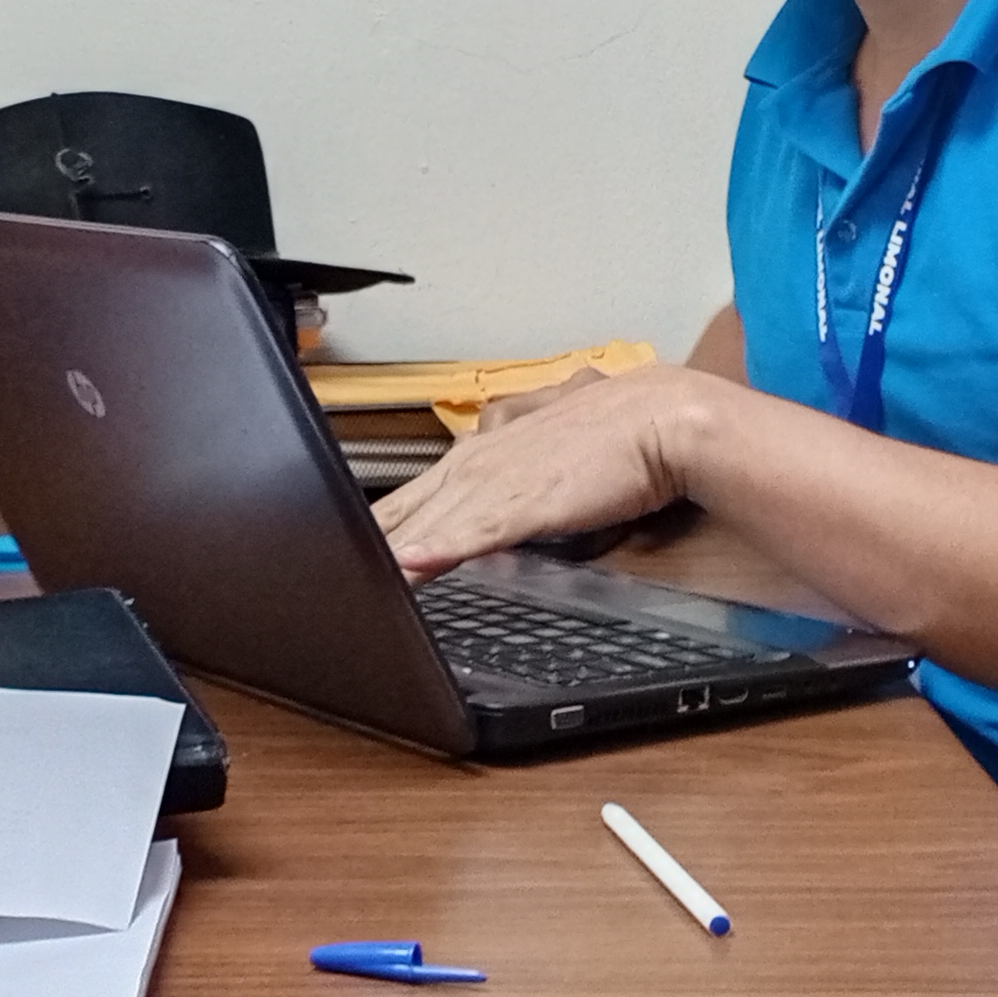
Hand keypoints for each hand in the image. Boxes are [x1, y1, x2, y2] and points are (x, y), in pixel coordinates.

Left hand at [370, 365, 718, 575]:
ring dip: (390, 549)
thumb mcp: (556, 445)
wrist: (667, 419)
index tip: (353, 546)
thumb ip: (522, 460)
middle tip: (330, 571)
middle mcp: (482, 460)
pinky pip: (474, 530)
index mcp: (488, 449)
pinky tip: (412, 565)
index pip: (418, 490)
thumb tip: (507, 471)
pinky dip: (440, 547)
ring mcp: (501, 481)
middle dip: (369, 538)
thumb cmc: (622, 432)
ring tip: (353, 577)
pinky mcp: (527, 502)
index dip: (382, 522)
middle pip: (408, 506)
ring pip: (430, 519)